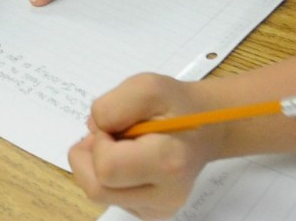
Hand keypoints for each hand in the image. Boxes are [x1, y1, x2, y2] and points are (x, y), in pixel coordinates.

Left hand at [66, 75, 221, 218]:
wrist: (204, 128)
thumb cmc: (177, 106)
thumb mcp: (146, 86)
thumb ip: (112, 106)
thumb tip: (92, 130)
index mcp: (168, 163)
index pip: (106, 168)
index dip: (100, 142)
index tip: (117, 126)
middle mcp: (164, 196)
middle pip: (97, 189)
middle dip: (91, 157)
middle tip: (109, 135)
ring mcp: (157, 209)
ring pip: (100, 194)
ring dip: (97, 166)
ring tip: (120, 146)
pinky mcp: (149, 213)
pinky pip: (110, 197)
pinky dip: (109, 176)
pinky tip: (127, 160)